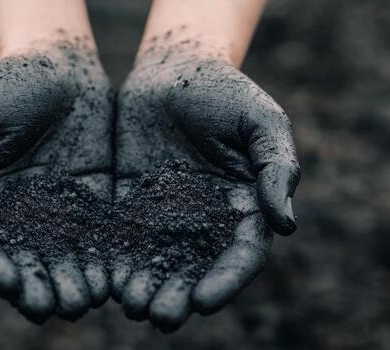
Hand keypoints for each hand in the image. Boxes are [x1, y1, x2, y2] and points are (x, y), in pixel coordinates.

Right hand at [0, 39, 112, 322]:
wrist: (64, 69)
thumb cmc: (9, 83)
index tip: (7, 282)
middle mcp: (16, 215)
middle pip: (21, 262)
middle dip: (33, 288)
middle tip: (48, 307)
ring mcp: (57, 213)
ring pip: (60, 260)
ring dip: (69, 285)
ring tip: (82, 302)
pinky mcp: (93, 206)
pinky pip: (97, 240)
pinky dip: (103, 263)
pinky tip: (112, 280)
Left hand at [111, 38, 300, 331]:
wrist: (172, 71)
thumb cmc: (224, 91)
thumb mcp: (260, 122)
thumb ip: (276, 168)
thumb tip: (286, 224)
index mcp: (243, 207)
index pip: (240, 255)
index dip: (226, 281)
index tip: (204, 301)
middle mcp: (205, 220)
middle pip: (195, 269)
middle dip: (179, 295)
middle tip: (160, 318)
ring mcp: (165, 215)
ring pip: (157, 261)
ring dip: (146, 287)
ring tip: (131, 306)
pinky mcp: (130, 205)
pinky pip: (123, 238)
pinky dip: (116, 262)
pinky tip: (103, 279)